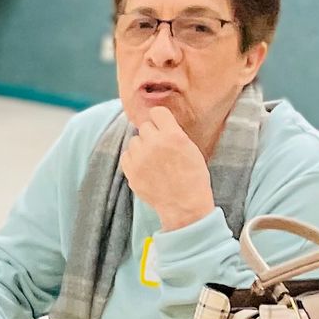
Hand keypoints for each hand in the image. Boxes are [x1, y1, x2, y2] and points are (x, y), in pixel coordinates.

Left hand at [119, 106, 213, 231]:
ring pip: (134, 141)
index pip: (157, 112)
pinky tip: (145, 168)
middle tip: (160, 148)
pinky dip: (133, 159)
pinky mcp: (130, 171)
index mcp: (173, 136)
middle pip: (144, 127)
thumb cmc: (193, 177)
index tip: (161, 125)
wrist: (184, 205)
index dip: (160, 119)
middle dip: (151, 135)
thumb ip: (173, 133)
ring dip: (141, 147)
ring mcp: (140, 158)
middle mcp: (154, 144)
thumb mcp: (190, 149)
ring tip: (153, 160)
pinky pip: (126, 155)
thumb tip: (158, 123)